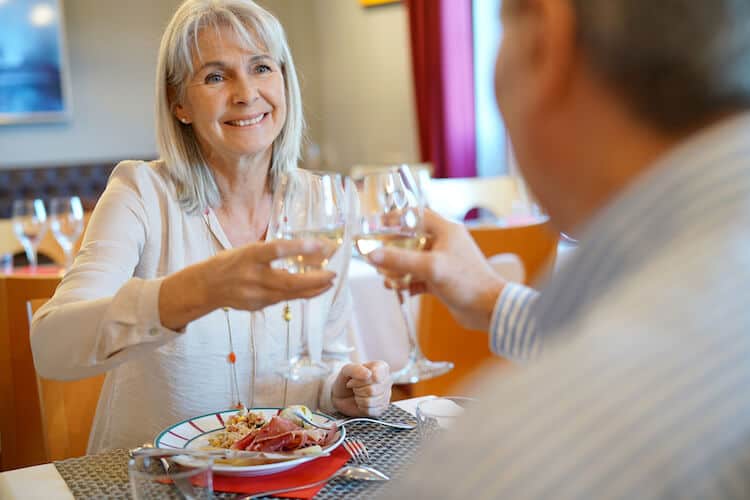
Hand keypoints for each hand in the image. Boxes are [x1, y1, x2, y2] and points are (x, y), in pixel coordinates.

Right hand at [159, 239, 334, 329]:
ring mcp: (255, 295)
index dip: (299, 247)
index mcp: (249, 256)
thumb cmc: (230, 262)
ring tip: (329, 282)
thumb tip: (307, 249)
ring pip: (290, 294)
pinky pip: (283, 299)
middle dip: (316, 279)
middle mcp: (252, 277)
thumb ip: (272, 252)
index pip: (276, 250)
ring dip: (313, 289)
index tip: (321, 245)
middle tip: (334, 273)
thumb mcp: (248, 249)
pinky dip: (300, 294)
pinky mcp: (257, 306)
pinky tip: (312, 289)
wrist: (205, 287)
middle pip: (290, 281)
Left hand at [331, 361, 391, 416]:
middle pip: (372, 390)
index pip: (375, 377)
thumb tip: (368, 374)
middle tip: (354, 387)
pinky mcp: (381, 408)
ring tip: (357, 393)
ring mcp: (386, 396)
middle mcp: (387, 381)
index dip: (360, 380)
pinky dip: (361, 406)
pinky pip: (370, 411)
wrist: (342, 394)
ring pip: (371, 401)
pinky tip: (361, 401)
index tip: (353, 377)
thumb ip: (356, 369)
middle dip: (357, 389)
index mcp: (382, 367)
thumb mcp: (347, 369)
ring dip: (358, 398)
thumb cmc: (347, 379)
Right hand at [369, 210, 505, 330]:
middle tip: (376, 257)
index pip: (416, 215)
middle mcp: (444, 243)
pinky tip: (398, 290)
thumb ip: (400, 260)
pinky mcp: (441, 280)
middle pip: (410, 239)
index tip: (377, 226)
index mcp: (446, 230)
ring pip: (412, 260)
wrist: (489, 309)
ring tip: (386, 279)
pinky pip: (417, 277)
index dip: (396, 218)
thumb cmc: (468, 282)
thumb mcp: (431, 267)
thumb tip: (372, 255)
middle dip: (392, 250)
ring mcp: (442, 262)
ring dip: (397, 270)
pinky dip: (406, 283)